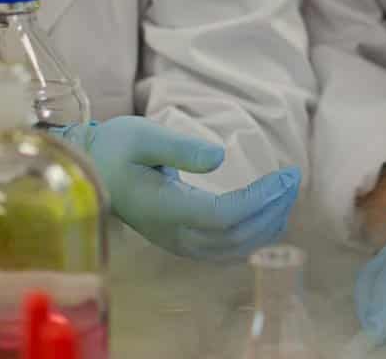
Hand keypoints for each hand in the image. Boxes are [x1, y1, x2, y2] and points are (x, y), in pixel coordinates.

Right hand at [55, 117, 299, 260]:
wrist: (91, 170)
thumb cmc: (116, 149)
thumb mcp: (142, 136)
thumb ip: (180, 147)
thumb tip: (219, 158)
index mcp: (165, 209)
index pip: (223, 216)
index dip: (259, 200)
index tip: (284, 176)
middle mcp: (173, 233)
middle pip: (235, 236)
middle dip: (272, 209)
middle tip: (293, 179)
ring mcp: (177, 242)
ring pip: (233, 248)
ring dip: (266, 224)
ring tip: (286, 193)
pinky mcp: (182, 241)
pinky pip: (225, 249)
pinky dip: (253, 235)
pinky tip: (267, 214)